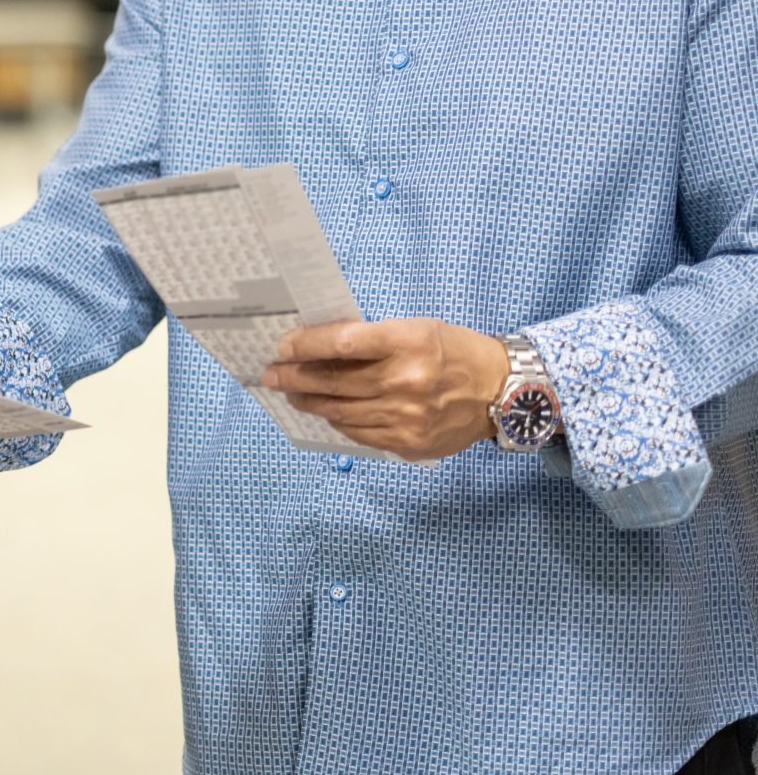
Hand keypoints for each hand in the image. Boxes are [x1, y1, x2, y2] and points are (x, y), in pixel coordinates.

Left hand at [262, 319, 511, 461]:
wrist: (503, 393)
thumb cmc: (454, 353)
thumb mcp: (417, 330)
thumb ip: (373, 339)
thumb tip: (319, 347)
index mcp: (409, 343)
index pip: (342, 343)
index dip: (305, 346)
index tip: (282, 347)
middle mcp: (406, 381)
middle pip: (334, 381)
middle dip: (294, 377)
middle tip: (271, 375)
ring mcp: (407, 418)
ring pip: (339, 411)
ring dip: (309, 401)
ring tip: (293, 393)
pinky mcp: (409, 444)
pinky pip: (358, 433)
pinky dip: (337, 421)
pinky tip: (328, 411)